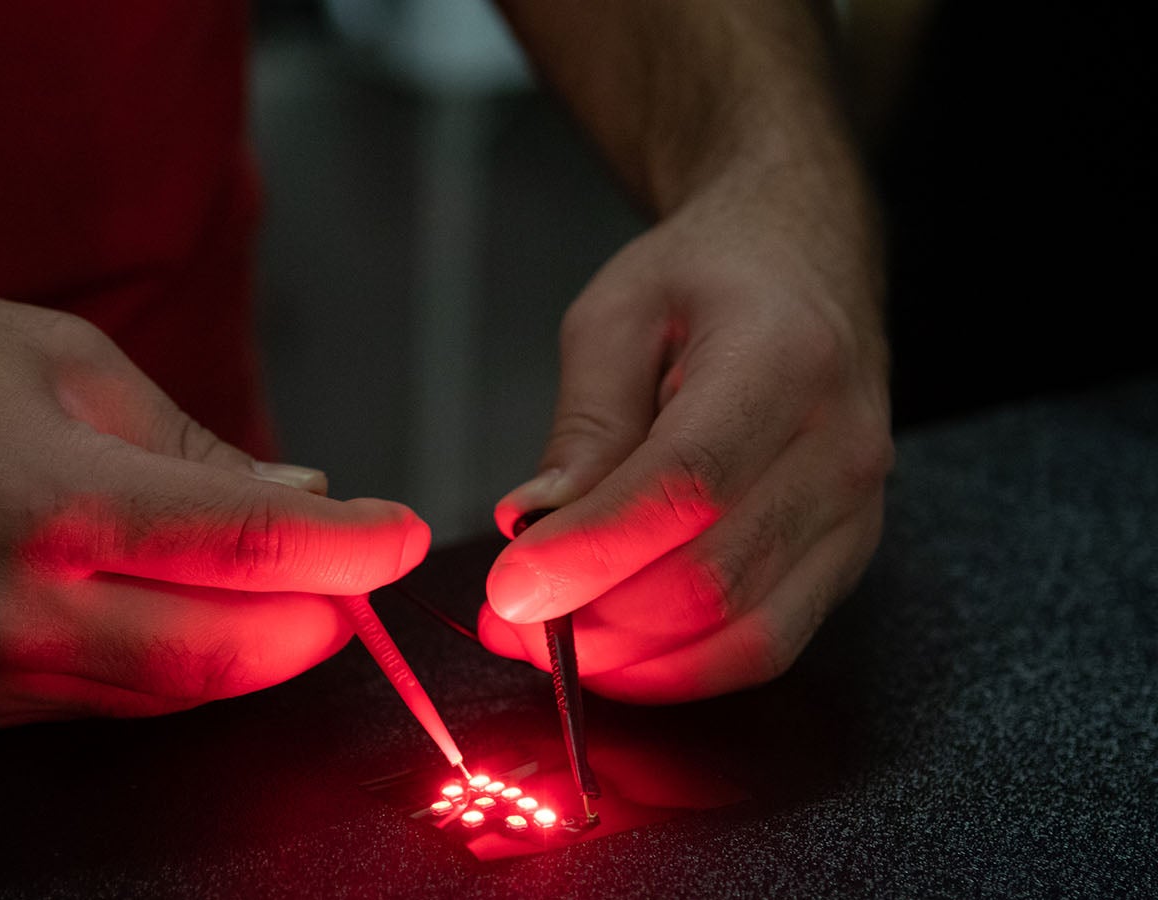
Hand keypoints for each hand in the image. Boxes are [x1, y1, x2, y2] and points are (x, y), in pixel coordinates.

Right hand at [0, 282, 428, 728]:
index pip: (248, 548)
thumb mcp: (71, 364)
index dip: (349, 549)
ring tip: (290, 596)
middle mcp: (17, 606)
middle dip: (320, 622)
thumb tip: (301, 494)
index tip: (401, 535)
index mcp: (54, 498)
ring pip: (173, 698)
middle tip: (353, 577)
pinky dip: (173, 669)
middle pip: (229, 655)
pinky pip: (105, 706)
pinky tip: (192, 617)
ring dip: (254, 654)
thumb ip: (197, 446)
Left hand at [477, 189, 892, 701]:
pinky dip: (683, 669)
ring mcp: (855, 510)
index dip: (592, 552)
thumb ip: (584, 425)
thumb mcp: (618, 315)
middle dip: (598, 620)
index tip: (511, 588)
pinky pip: (767, 643)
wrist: (804, 261)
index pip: (686, 486)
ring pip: (748, 634)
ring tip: (551, 645)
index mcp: (784, 360)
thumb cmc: (708, 277)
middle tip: (510, 621)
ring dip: (635, 663)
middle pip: (716, 578)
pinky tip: (616, 655)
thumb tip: (533, 524)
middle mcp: (840, 446)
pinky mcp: (846, 555)